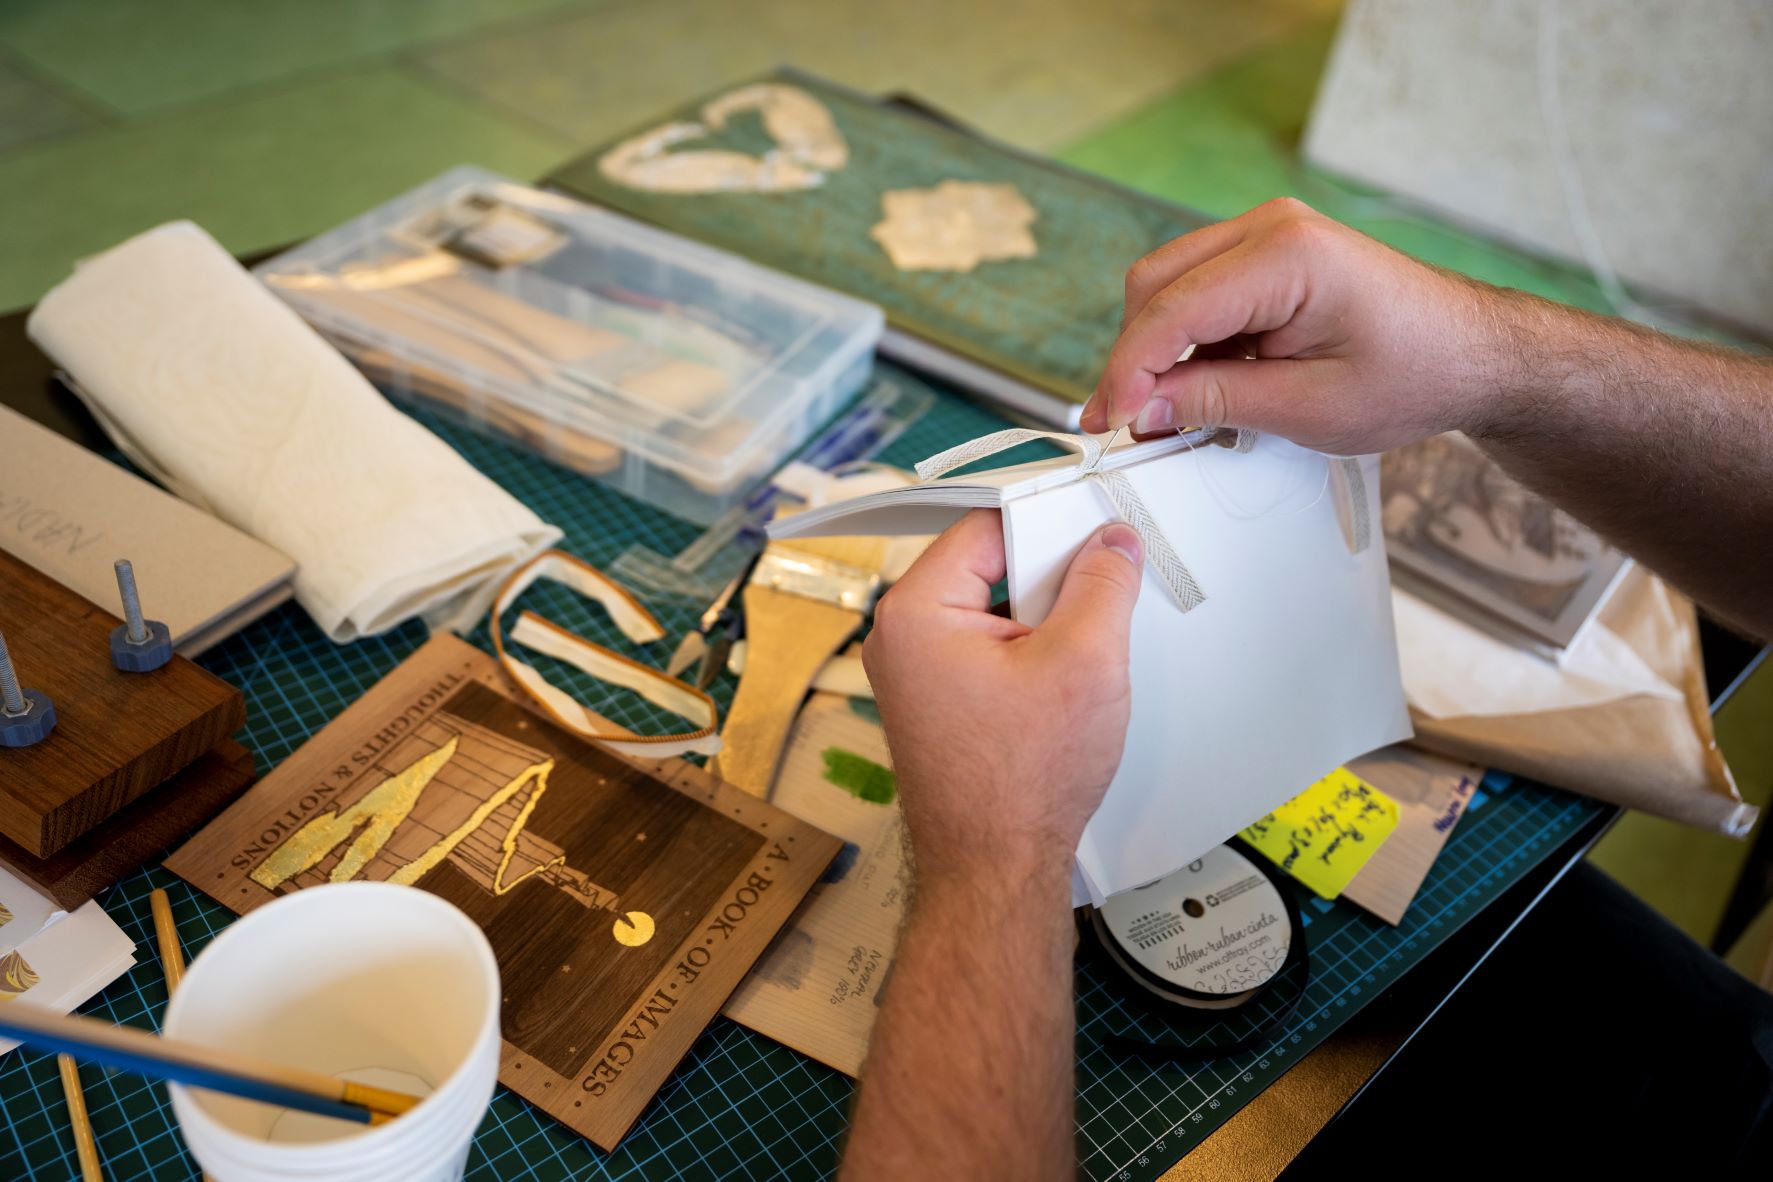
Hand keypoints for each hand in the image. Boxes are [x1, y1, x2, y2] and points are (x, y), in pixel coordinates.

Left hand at [861, 510, 1143, 889]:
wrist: (995, 872)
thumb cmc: (1021, 782)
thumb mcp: (1084, 661)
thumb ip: (1102, 585)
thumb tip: (1113, 540)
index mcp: (915, 611)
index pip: (984, 528)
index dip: (1047, 521)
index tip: (1097, 522)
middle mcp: (900, 638)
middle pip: (987, 567)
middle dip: (1050, 577)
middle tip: (1104, 588)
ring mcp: (915, 675)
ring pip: (993, 612)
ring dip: (1045, 620)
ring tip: (1088, 649)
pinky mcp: (938, 705)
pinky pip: (988, 651)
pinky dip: (1031, 654)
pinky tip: (1069, 681)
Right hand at [1082, 197, 1508, 454]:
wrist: (1472, 355)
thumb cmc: (1414, 375)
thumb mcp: (1309, 408)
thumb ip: (1214, 401)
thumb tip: (1141, 408)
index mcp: (1286, 256)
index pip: (1171, 311)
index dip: (1128, 371)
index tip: (1111, 422)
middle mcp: (1269, 229)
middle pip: (1155, 286)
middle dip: (1134, 357)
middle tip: (1128, 424)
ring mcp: (1267, 236)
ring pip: (1168, 287)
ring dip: (1159, 350)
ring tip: (1174, 412)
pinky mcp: (1267, 256)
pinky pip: (1199, 292)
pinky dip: (1188, 342)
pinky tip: (1204, 385)